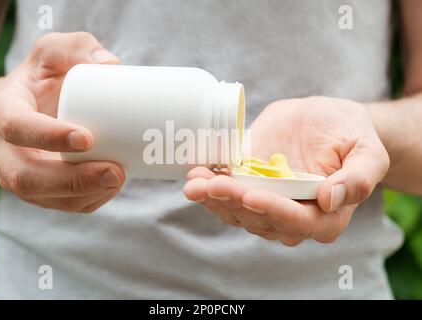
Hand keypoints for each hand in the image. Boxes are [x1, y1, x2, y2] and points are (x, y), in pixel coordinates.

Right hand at [0, 32, 124, 212]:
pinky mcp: (41, 189)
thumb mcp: (51, 54)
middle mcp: (6, 149)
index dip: (48, 137)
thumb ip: (76, 48)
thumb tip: (112, 64)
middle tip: (114, 172)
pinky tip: (112, 186)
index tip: (87, 138)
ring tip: (119, 178)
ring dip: (85, 195)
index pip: (16, 127)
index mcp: (4, 110)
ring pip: (45, 198)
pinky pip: (61, 204)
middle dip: (72, 180)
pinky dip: (89, 200)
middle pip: (26, 177)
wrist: (21, 110)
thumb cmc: (40, 82)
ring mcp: (21, 173)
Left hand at [184, 97, 389, 244]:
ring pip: (236, 210)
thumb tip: (331, 199)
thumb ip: (358, 178)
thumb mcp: (367, 151)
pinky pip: (226, 193)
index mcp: (325, 217)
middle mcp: (292, 216)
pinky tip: (195, 173)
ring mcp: (266, 203)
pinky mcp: (248, 186)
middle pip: (259, 218)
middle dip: (233, 202)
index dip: (272, 211)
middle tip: (208, 185)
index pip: (297, 222)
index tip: (250, 196)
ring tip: (194, 181)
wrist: (327, 121)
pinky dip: (208, 185)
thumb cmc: (353, 135)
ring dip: (213, 198)